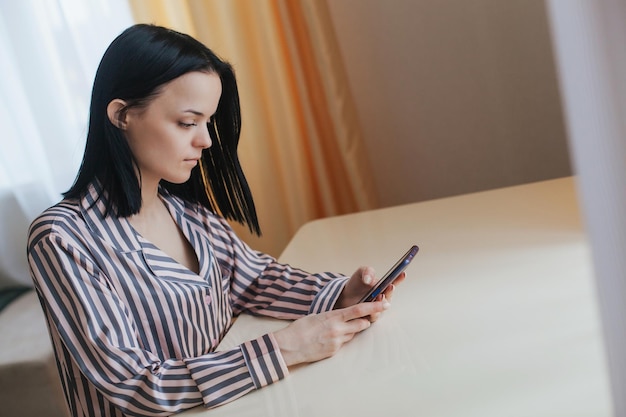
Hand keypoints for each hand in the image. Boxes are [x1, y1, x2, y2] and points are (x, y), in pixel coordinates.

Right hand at [273, 301, 388, 366]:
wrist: (290, 345)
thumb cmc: (300, 328)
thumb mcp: (317, 316)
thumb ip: (333, 315)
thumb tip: (342, 316)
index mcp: (333, 316)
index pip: (359, 309)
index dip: (374, 306)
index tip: (384, 303)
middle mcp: (338, 329)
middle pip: (362, 323)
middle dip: (364, 320)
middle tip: (362, 318)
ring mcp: (337, 341)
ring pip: (353, 334)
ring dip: (351, 331)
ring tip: (336, 330)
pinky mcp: (335, 351)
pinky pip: (344, 344)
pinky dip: (340, 340)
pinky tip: (328, 339)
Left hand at [335, 266, 405, 310]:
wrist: (344, 296)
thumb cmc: (355, 284)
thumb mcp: (361, 273)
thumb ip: (367, 271)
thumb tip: (369, 279)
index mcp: (382, 286)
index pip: (393, 282)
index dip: (399, 278)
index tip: (403, 273)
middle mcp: (381, 298)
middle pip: (389, 295)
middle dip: (390, 290)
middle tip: (390, 285)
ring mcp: (376, 308)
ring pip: (382, 307)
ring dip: (382, 302)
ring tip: (380, 295)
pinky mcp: (369, 316)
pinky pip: (373, 316)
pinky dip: (373, 313)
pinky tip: (371, 309)